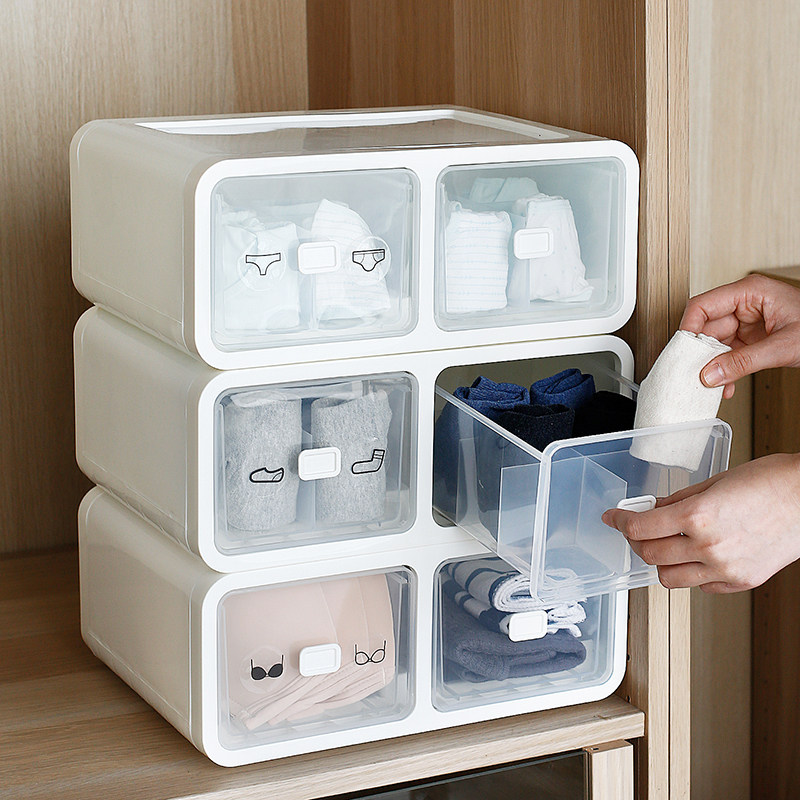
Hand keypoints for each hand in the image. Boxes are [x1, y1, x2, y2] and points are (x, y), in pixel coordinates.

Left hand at [601, 453, 799, 592]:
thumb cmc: (772, 482)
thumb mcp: (716, 482)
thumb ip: (679, 499)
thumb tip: (655, 509)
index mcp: (698, 516)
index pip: (640, 527)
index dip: (620, 521)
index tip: (614, 518)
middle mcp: (709, 546)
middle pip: (649, 554)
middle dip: (636, 541)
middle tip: (636, 530)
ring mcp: (725, 568)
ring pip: (669, 578)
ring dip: (660, 562)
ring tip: (665, 545)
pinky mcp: (741, 582)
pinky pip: (700, 586)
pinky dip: (691, 573)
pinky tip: (695, 557)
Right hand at [680, 274, 799, 398]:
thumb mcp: (785, 346)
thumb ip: (745, 361)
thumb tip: (711, 373)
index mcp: (750, 293)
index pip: (703, 306)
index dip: (688, 329)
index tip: (682, 352)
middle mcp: (746, 306)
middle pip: (706, 328)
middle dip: (700, 354)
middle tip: (692, 373)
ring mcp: (749, 323)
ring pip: (716, 345)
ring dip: (712, 367)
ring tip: (710, 384)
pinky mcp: (753, 340)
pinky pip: (729, 355)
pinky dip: (725, 372)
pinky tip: (727, 385)